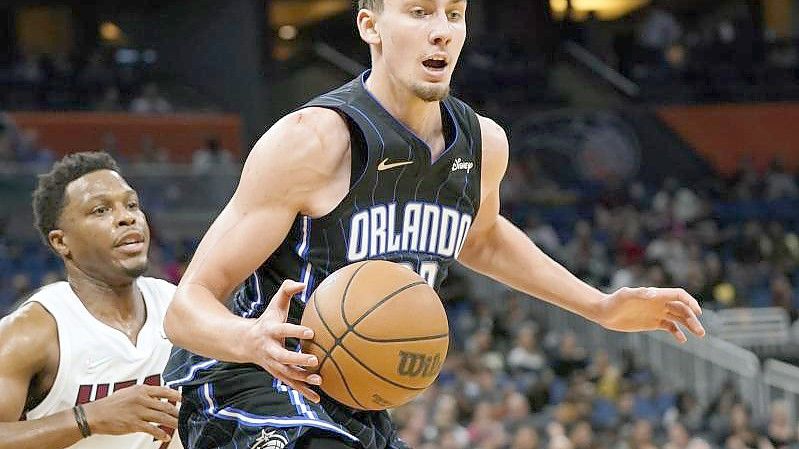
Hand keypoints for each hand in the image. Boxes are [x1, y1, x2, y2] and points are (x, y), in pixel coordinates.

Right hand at [82, 385, 179, 441]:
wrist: (96, 414)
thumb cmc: (111, 404)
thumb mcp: (129, 392)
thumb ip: (144, 394)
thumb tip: (157, 397)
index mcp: (141, 390)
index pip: (163, 391)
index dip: (175, 395)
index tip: (183, 399)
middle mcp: (141, 399)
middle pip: (165, 406)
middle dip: (176, 412)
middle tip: (183, 415)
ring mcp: (138, 412)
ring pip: (162, 417)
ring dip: (173, 422)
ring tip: (179, 426)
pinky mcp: (134, 424)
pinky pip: (152, 429)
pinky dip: (161, 434)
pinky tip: (165, 436)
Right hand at [243, 280, 321, 402]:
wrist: (245, 343)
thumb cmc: (267, 320)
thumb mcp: (274, 304)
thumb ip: (287, 290)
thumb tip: (303, 283)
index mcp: (270, 331)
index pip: (283, 330)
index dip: (295, 332)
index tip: (311, 332)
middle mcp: (270, 349)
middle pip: (283, 356)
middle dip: (298, 359)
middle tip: (315, 359)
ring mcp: (273, 364)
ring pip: (287, 373)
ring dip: (302, 379)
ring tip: (319, 379)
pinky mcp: (278, 374)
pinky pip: (291, 384)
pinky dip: (303, 392)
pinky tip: (317, 398)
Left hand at [598, 287, 705, 342]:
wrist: (604, 312)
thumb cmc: (614, 301)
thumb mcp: (625, 295)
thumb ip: (639, 293)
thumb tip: (652, 294)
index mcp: (656, 294)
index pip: (678, 295)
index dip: (690, 302)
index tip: (697, 312)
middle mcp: (659, 303)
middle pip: (682, 308)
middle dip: (693, 318)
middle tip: (700, 332)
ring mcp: (657, 313)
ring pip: (679, 318)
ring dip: (690, 325)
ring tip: (700, 334)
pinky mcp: (652, 323)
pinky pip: (669, 327)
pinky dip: (677, 332)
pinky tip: (682, 339)